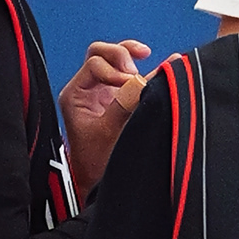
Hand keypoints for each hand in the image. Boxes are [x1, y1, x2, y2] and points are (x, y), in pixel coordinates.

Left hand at [59, 38, 150, 196]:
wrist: (99, 184)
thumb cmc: (95, 164)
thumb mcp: (107, 133)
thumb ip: (122, 105)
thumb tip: (140, 82)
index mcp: (76, 95)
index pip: (95, 64)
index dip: (115, 71)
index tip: (130, 85)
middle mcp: (89, 90)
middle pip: (102, 54)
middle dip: (121, 56)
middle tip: (135, 72)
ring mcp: (106, 93)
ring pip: (116, 60)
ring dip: (132, 56)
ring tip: (146, 56)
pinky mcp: (122, 100)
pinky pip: (133, 76)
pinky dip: (146, 68)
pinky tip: (162, 62)